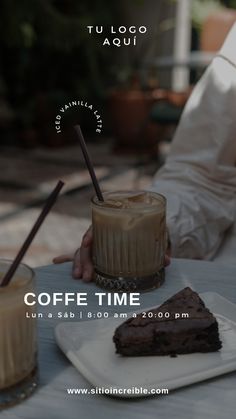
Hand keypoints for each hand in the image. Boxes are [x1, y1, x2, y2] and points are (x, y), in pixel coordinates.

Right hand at [53, 225, 170, 281]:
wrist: (147, 222)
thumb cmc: (151, 227)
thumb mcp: (158, 234)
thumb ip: (162, 245)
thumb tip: (167, 261)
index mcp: (114, 225)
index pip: (97, 228)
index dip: (90, 235)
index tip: (87, 244)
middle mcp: (103, 234)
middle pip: (88, 245)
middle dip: (84, 260)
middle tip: (85, 277)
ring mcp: (99, 243)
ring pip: (82, 251)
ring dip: (78, 264)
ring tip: (79, 277)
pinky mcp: (98, 251)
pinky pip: (80, 253)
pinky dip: (68, 257)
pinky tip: (56, 261)